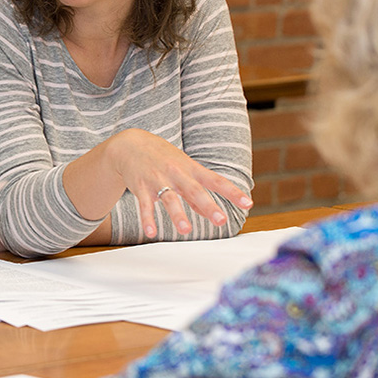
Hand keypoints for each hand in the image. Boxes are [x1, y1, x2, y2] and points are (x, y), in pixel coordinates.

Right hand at [107, 128, 252, 238]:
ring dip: (178, 214)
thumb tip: (210, 213)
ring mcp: (157, 180)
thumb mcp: (182, 168)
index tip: (247, 204)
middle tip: (221, 220)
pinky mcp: (140, 187)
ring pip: (169, 198)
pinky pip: (145, 205)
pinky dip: (147, 219)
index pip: (215, 181)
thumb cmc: (161, 158)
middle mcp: (176, 173)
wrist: (129, 144)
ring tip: (186, 230)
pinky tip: (151, 232)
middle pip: (194, 190)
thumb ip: (195, 193)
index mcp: (190, 169)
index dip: (232, 192)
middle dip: (208, 205)